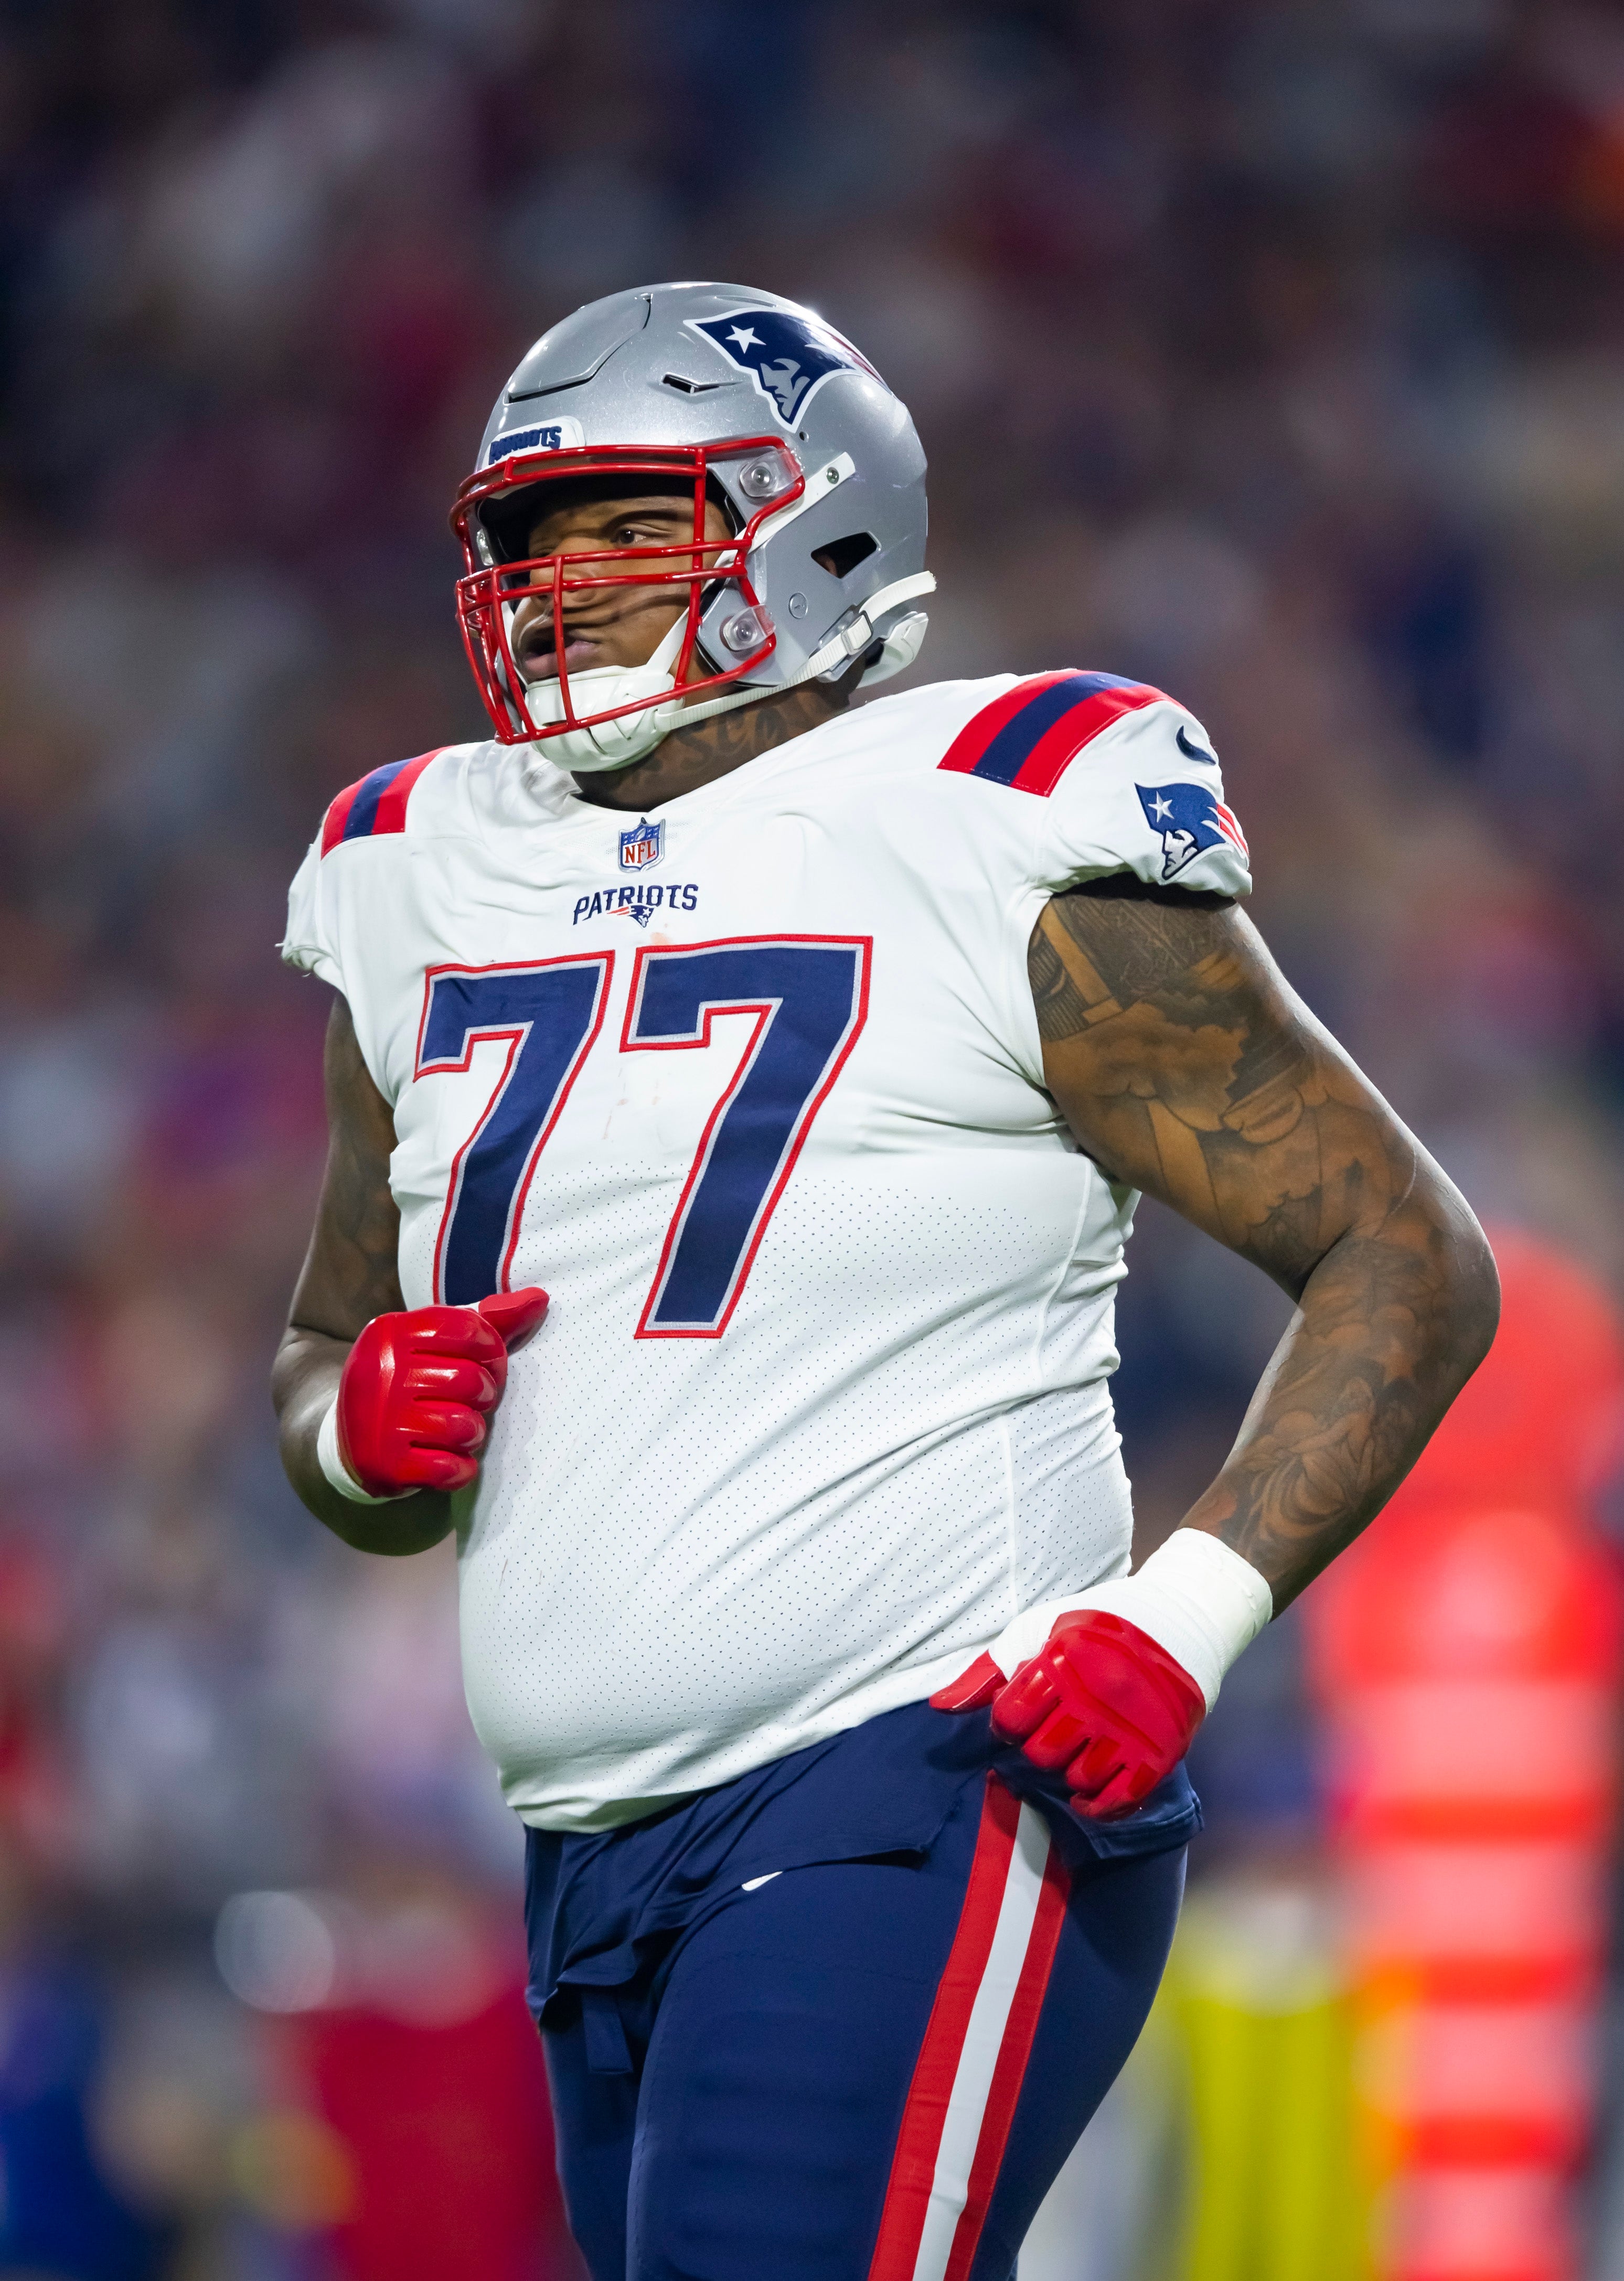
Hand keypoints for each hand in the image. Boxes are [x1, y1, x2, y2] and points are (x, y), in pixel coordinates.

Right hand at [335, 1288, 547, 1497]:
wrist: (351, 1444)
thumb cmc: (410, 1382)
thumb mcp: (435, 1344)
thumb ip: (487, 1320)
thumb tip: (539, 1299)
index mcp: (391, 1332)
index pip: (466, 1328)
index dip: (491, 1348)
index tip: (489, 1362)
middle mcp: (381, 1372)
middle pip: (469, 1380)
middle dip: (485, 1394)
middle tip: (474, 1400)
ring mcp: (380, 1421)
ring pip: (463, 1427)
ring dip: (473, 1433)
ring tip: (460, 1430)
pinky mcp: (387, 1464)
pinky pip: (449, 1468)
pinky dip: (459, 1469)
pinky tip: (448, 1461)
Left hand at [930, 1609, 1204, 1819]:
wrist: (1180, 1619)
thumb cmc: (1094, 1623)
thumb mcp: (1037, 1629)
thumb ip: (989, 1670)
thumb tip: (940, 1708)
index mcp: (1063, 1660)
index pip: (1011, 1716)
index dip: (1008, 1720)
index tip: (1021, 1712)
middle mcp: (1098, 1695)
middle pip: (1040, 1753)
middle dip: (1037, 1746)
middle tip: (1051, 1730)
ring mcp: (1131, 1726)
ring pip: (1078, 1777)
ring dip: (1069, 1771)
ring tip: (1076, 1749)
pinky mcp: (1161, 1751)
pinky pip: (1120, 1798)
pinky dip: (1099, 1805)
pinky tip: (1087, 1794)